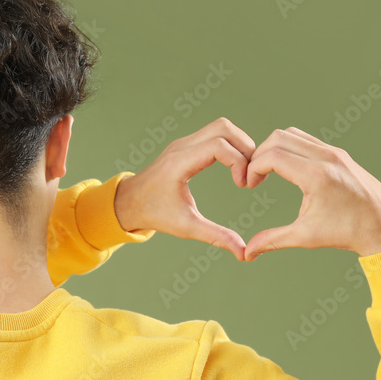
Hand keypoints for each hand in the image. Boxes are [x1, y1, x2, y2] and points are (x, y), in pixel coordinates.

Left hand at [114, 117, 254, 261]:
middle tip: (251, 174)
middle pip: (224, 128)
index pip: (219, 146)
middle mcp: (181, 147)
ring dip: (240, 144)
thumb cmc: (155, 215)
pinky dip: (231, 145)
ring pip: (221, 127)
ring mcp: (184, 143)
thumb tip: (244, 253)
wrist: (129, 202)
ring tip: (246, 170)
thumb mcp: (186, 228)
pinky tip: (236, 167)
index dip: (239, 162)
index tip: (243, 186)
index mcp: (179, 163)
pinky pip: (215, 133)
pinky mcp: (187, 145)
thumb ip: (216, 237)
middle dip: (245, 147)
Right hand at [242, 127, 380, 259]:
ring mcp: (335, 152)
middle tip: (255, 177)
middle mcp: (326, 157)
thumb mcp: (306, 236)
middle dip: (260, 154)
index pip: (272, 156)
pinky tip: (288, 170)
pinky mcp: (339, 154)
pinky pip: (308, 140)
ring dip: (276, 148)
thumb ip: (273, 240)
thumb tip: (247, 253)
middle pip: (279, 138)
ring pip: (293, 134)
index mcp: (316, 176)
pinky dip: (291, 148)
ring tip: (269, 172)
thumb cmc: (346, 233)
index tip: (250, 185)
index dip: (253, 168)